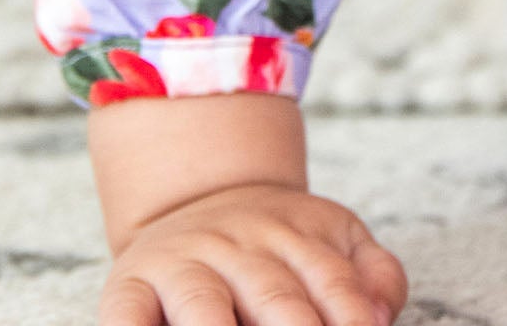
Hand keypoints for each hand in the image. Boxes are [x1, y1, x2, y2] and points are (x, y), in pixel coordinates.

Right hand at [100, 181, 407, 325]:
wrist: (194, 193)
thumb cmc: (274, 245)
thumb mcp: (332, 239)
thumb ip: (370, 275)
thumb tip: (380, 318)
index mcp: (298, 235)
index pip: (333, 286)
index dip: (349, 321)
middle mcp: (240, 246)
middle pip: (276, 301)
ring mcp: (183, 265)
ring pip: (205, 309)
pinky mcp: (129, 287)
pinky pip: (127, 317)